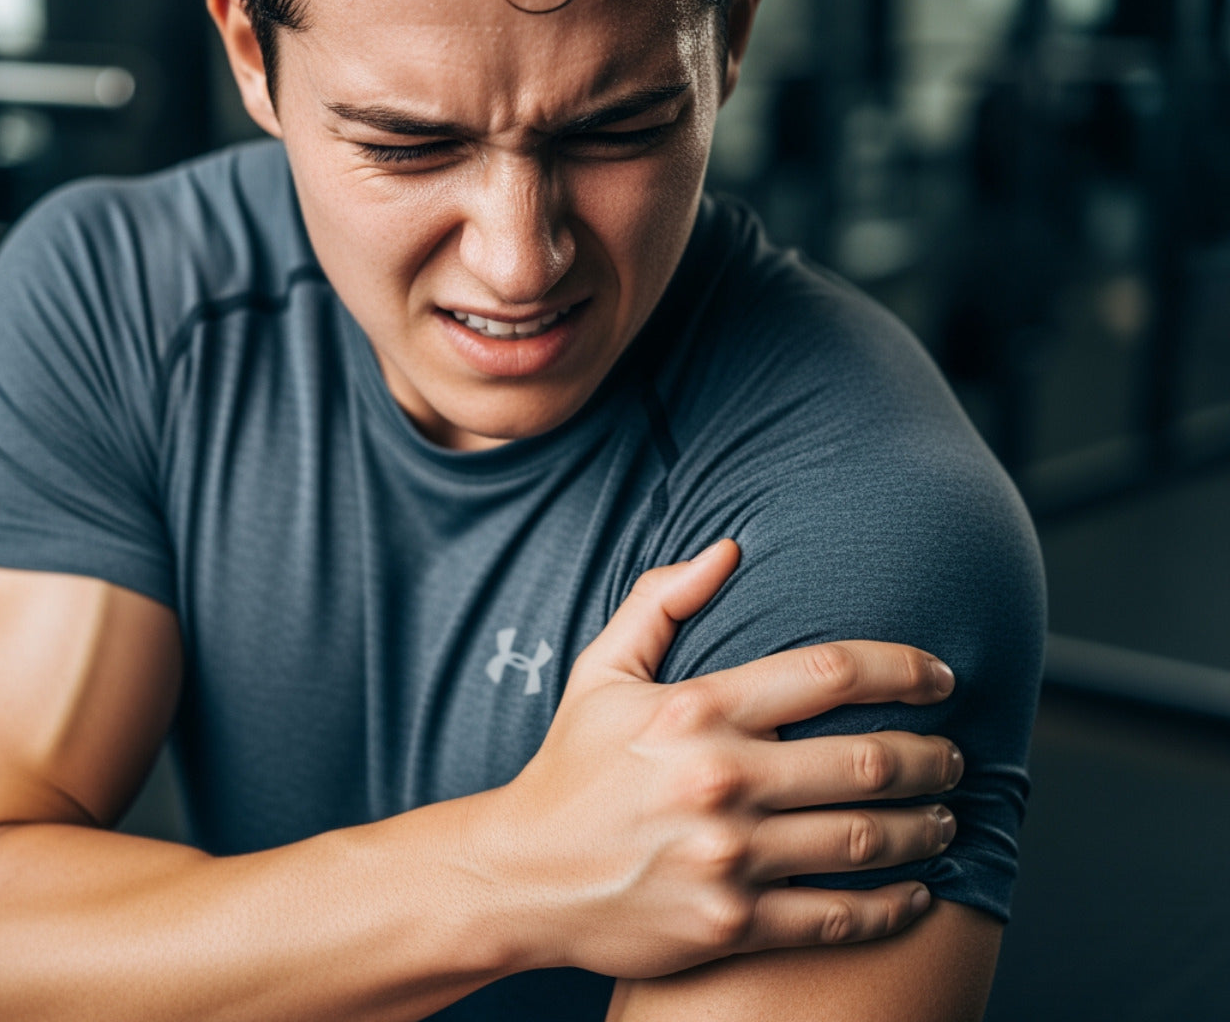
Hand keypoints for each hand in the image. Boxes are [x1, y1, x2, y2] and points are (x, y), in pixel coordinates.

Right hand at [477, 540, 961, 978]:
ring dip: (927, 827)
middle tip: (955, 759)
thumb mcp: (600, 673)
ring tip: (944, 818)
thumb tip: (728, 550)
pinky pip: (838, 916)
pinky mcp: (731, 924)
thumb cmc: (568, 771)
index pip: (831, 673)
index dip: (906, 670)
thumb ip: (660, 603)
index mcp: (696, 710)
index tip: (943, 679)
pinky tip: (916, 891)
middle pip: (869, 760)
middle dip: (934, 758)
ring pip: (867, 839)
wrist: (520, 877)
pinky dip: (894, 905)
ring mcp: (728, 857)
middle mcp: (720, 779)